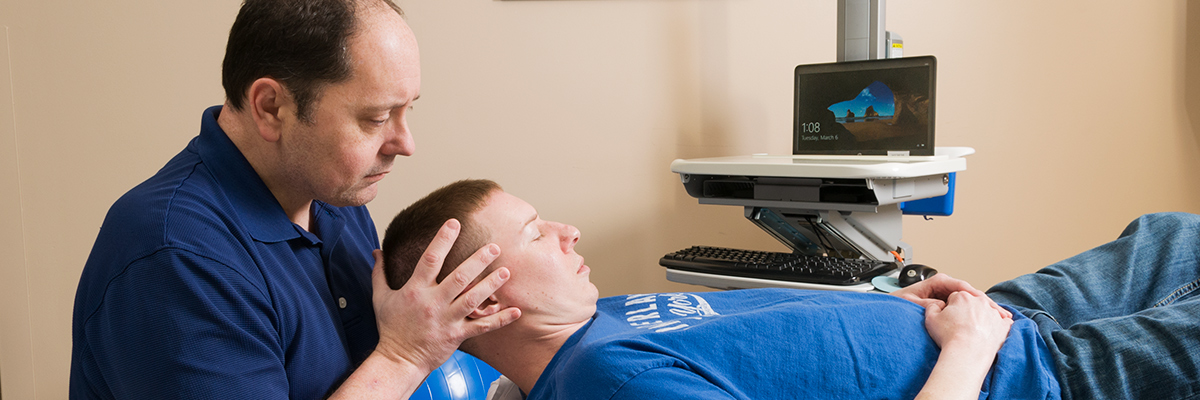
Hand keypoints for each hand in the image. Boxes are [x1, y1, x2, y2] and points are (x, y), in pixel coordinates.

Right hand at [369, 219, 521, 373]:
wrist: (398, 360)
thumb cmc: (391, 328)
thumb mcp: (380, 298)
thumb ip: (379, 273)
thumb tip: (377, 251)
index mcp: (415, 290)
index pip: (429, 259)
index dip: (442, 240)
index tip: (454, 223)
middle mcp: (433, 303)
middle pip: (459, 277)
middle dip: (477, 260)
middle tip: (494, 247)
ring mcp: (446, 319)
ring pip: (473, 299)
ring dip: (491, 285)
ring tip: (506, 271)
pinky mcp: (457, 335)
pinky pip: (482, 327)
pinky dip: (500, 319)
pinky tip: (516, 310)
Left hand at [891, 273, 1011, 318]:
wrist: (891, 311)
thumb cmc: (899, 305)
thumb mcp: (912, 303)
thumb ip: (929, 302)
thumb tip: (942, 305)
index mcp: (937, 281)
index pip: (961, 287)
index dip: (976, 296)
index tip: (988, 305)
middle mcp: (945, 286)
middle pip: (971, 294)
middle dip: (987, 304)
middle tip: (1002, 313)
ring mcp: (949, 295)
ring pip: (972, 302)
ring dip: (987, 310)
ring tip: (1002, 318)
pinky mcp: (950, 304)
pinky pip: (968, 309)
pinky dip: (980, 314)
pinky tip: (992, 320)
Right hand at [924, 291, 1012, 353]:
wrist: (967, 354)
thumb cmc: (948, 337)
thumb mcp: (930, 319)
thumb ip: (932, 307)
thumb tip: (937, 304)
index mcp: (962, 296)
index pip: (955, 298)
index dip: (950, 309)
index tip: (949, 319)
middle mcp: (980, 301)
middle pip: (972, 303)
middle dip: (966, 312)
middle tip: (960, 327)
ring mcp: (993, 313)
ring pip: (987, 312)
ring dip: (981, 318)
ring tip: (974, 333)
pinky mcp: (1004, 325)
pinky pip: (1004, 322)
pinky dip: (998, 326)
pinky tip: (991, 332)